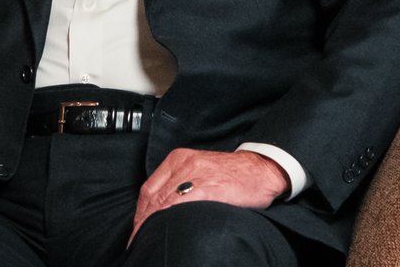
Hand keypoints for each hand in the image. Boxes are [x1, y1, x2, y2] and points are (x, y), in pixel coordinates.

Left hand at [128, 148, 284, 242]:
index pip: (149, 188)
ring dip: (153, 224)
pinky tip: (168, 232)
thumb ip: (180, 183)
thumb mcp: (199, 171)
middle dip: (144, 222)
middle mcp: (184, 164)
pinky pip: (181, 206)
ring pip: (164, 203)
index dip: (140, 212)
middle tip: (139, 240)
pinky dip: (170, 221)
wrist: (261, 170)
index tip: (138, 229)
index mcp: (178, 159)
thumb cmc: (232, 175)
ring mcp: (195, 175)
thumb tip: (161, 209)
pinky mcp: (208, 188)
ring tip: (149, 241)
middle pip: (153, 198)